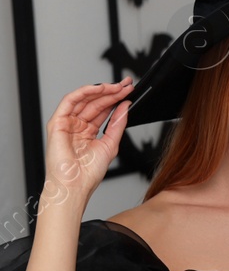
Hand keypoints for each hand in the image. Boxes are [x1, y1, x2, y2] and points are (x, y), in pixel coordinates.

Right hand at [42, 79, 131, 205]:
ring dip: (101, 91)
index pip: (103, 111)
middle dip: (112, 92)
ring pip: (84, 100)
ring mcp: (67, 124)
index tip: (130, 92)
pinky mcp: (57, 123)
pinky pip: (70, 101)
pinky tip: (99, 89)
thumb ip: (118, 124)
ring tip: (118, 86)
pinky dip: (84, 92)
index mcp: (88, 132)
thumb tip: (126, 107)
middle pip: (95, 103)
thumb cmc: (88, 173)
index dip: (116, 100)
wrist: (74, 185)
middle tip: (127, 85)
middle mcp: (77, 126)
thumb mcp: (110, 144)